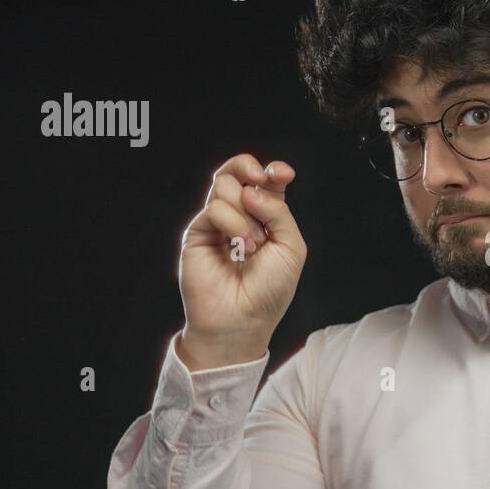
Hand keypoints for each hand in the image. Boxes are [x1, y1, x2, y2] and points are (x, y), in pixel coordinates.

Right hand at [176, 153, 306, 369]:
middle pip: (237, 172)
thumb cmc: (270, 290)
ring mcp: (216, 224)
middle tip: (260, 180)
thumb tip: (252, 188)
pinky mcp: (197, 233)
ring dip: (246, 209)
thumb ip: (279, 212)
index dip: (272, 171)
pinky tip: (241, 247)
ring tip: (254, 242)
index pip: (264, 181)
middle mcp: (239, 217)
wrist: (242, 319)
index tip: (283, 174)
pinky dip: (233, 223)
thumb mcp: (291, 248)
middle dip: (250, 169)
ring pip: (224, 185)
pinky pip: (214, 208)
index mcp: (265, 218)